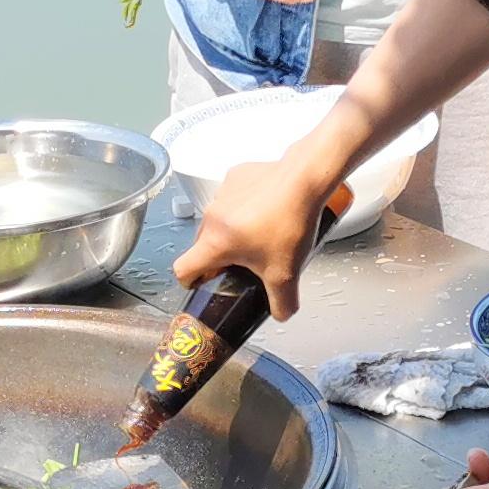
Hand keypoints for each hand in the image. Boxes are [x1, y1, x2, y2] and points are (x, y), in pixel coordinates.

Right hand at [176, 152, 338, 321]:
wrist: (305, 179)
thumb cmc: (290, 222)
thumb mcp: (286, 273)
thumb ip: (282, 302)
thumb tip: (281, 313)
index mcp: (216, 243)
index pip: (183, 269)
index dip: (189, 282)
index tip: (200, 284)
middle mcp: (212, 217)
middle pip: (202, 245)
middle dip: (218, 258)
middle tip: (242, 264)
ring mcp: (222, 193)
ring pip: (218, 220)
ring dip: (232, 230)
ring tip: (260, 234)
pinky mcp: (236, 175)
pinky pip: (232, 197)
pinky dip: (244, 206)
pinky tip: (267, 210)